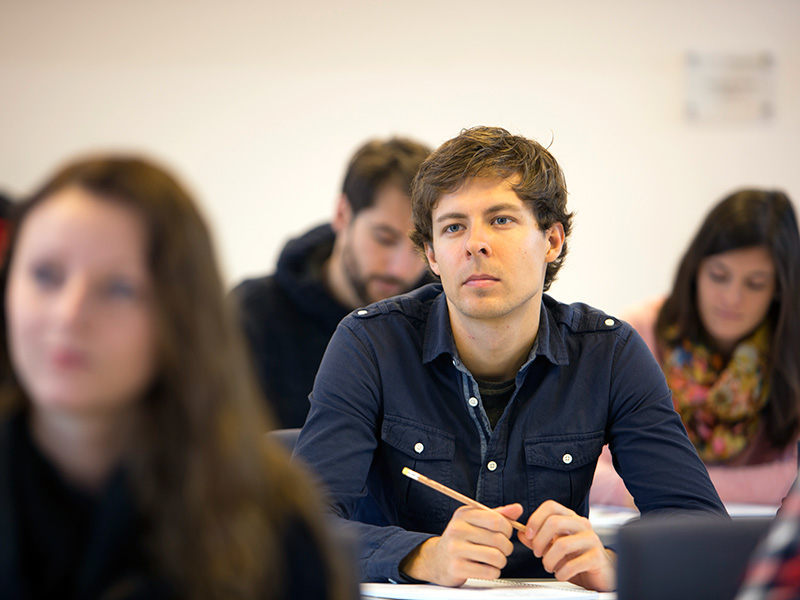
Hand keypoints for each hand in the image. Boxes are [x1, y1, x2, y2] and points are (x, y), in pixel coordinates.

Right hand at [400, 503, 523, 586]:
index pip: (496, 520)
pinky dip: (494, 572)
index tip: (505, 533)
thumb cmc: (461, 539)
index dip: (508, 529)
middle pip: (498, 539)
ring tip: (496, 559)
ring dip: (501, 561)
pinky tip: (488, 568)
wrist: (437, 559)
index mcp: (464, 514)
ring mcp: (455, 549)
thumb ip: (497, 515)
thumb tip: (517, 509)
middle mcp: (457, 529)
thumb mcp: (475, 521)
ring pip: (496, 556)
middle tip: (502, 549)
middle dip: (507, 547)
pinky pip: (489, 572)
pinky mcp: (457, 568)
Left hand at [520, 500, 615, 591]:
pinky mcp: (597, 557)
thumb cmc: (576, 557)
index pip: (550, 506)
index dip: (535, 519)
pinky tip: (561, 574)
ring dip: (549, 560)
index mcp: (570, 518)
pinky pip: (572, 564)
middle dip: (539, 541)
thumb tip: (521, 533)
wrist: (599, 574)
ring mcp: (591, 540)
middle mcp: (582, 524)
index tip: (528, 535)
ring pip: (562, 544)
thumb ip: (537, 539)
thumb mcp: (553, 546)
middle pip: (554, 522)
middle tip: (537, 553)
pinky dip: (561, 572)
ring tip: (549, 566)